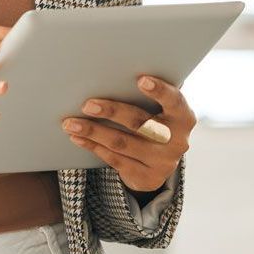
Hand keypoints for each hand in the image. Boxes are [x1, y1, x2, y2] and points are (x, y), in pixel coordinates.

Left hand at [61, 75, 195, 192]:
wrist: (159, 163)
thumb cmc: (153, 122)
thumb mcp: (158, 111)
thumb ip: (144, 97)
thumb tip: (105, 76)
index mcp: (183, 118)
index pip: (174, 101)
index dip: (159, 91)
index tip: (141, 79)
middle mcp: (177, 141)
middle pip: (140, 123)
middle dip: (112, 111)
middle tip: (88, 104)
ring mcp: (162, 162)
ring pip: (121, 143)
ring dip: (93, 131)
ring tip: (70, 122)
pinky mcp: (147, 177)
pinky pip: (114, 159)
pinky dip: (92, 145)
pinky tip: (77, 136)